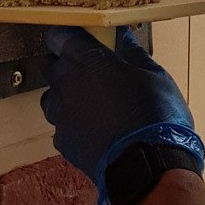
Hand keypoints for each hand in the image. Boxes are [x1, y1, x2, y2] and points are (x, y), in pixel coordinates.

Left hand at [41, 27, 203, 201]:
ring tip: (92, 101)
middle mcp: (66, 85)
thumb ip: (133, 52)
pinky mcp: (62, 141)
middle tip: (90, 68)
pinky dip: (72, 122)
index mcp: (87, 61)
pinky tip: (93, 127)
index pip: (58, 36)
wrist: (147, 169)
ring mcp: (60, 115)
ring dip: (65, 93)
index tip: (80, 38)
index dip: (66, 35)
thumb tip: (123, 36)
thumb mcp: (155, 76)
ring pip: (51, 95)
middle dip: (65, 63)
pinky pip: (60, 124)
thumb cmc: (155, 117)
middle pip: (50, 64)